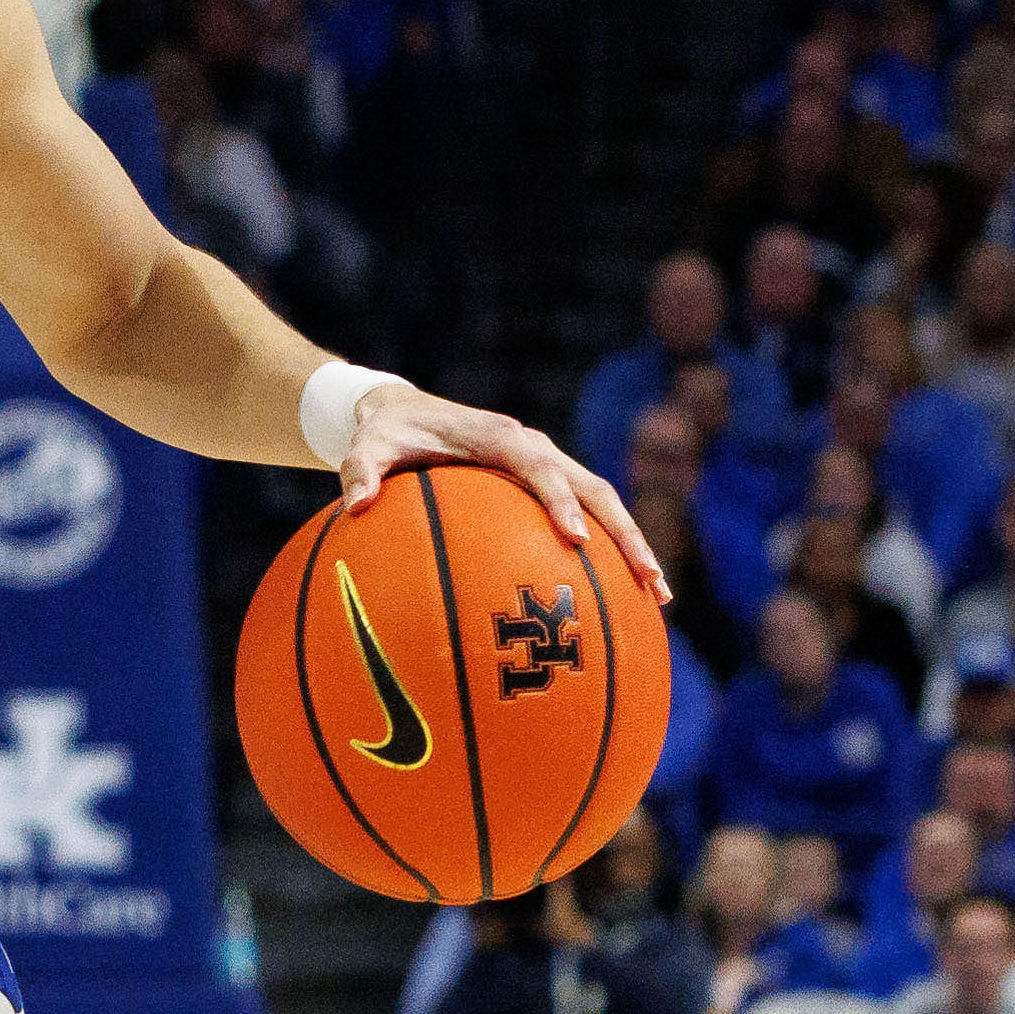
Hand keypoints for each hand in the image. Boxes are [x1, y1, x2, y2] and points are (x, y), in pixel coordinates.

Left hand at [332, 385, 667, 601]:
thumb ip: (359, 472)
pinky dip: (609, 551)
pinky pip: (585, 516)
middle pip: (595, 489)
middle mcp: (534, 448)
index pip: (541, 468)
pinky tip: (622, 601)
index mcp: (500, 438)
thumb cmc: (384, 435)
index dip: (559, 501)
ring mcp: (548, 465)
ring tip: (657, 598)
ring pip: (603, 504)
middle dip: (626, 534)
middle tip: (649, 581)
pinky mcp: (548, 485)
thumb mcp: (364, 449)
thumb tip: (357, 504)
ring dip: (632, 545)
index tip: (574, 541)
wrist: (402, 413)